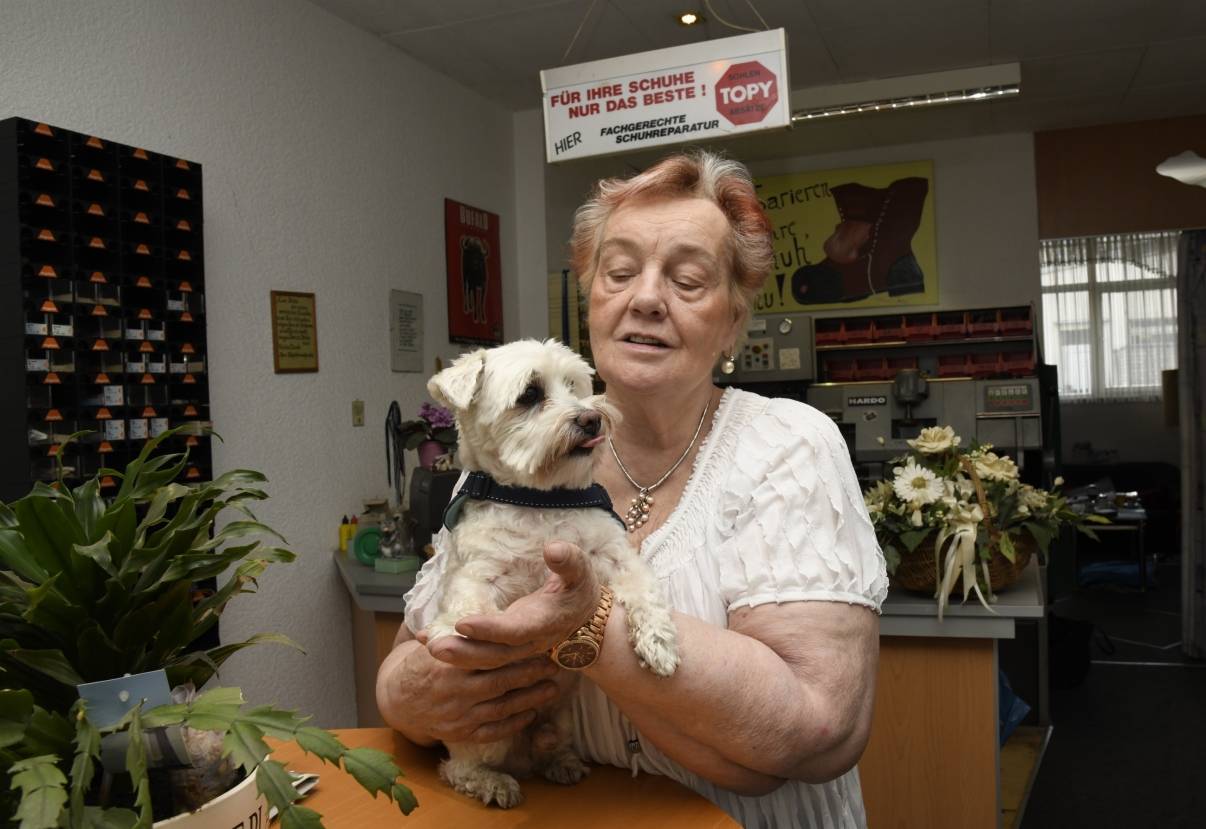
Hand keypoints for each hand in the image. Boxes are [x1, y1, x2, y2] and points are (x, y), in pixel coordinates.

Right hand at [385, 643, 562, 743]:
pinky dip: (513, 724)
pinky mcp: (460, 734)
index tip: (536, 643)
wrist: (398, 701)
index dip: (512, 651)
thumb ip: (454, 633)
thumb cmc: (421, 665)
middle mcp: (453, 691)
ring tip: (551, 688)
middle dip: (529, 674)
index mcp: (446, 664)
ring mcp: (457, 715)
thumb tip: (476, 617)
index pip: (485, 656)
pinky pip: (491, 731)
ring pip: (500, 708)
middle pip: (499, 682)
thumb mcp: (431, 644)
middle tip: (552, 666)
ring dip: (529, 699)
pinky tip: (531, 713)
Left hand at [424, 541, 599, 669]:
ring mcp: (516, 649)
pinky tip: (428, 640)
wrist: (587, 622)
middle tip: (433, 646)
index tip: (462, 623)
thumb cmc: (580, 591)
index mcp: (543, 624)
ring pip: (484, 659)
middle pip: (494, 654)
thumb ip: (568, 561)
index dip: (489, 630)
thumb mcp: (581, 572)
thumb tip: (553, 548)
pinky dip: (456, 649)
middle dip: (464, 652)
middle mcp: (527, 642)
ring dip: (455, 655)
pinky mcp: (505, 648)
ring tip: (425, 644)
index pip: (513, 631)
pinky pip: (480, 654)